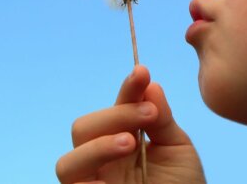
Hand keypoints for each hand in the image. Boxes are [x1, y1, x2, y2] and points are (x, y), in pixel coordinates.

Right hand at [56, 65, 205, 183]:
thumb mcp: (178, 150)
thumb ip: (163, 120)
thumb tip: (150, 84)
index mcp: (122, 139)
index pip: (117, 108)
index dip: (127, 89)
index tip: (143, 72)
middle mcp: (101, 160)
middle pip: (83, 128)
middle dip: (115, 116)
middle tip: (149, 116)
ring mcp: (92, 182)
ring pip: (68, 162)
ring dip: (98, 147)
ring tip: (130, 143)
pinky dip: (91, 180)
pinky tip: (116, 175)